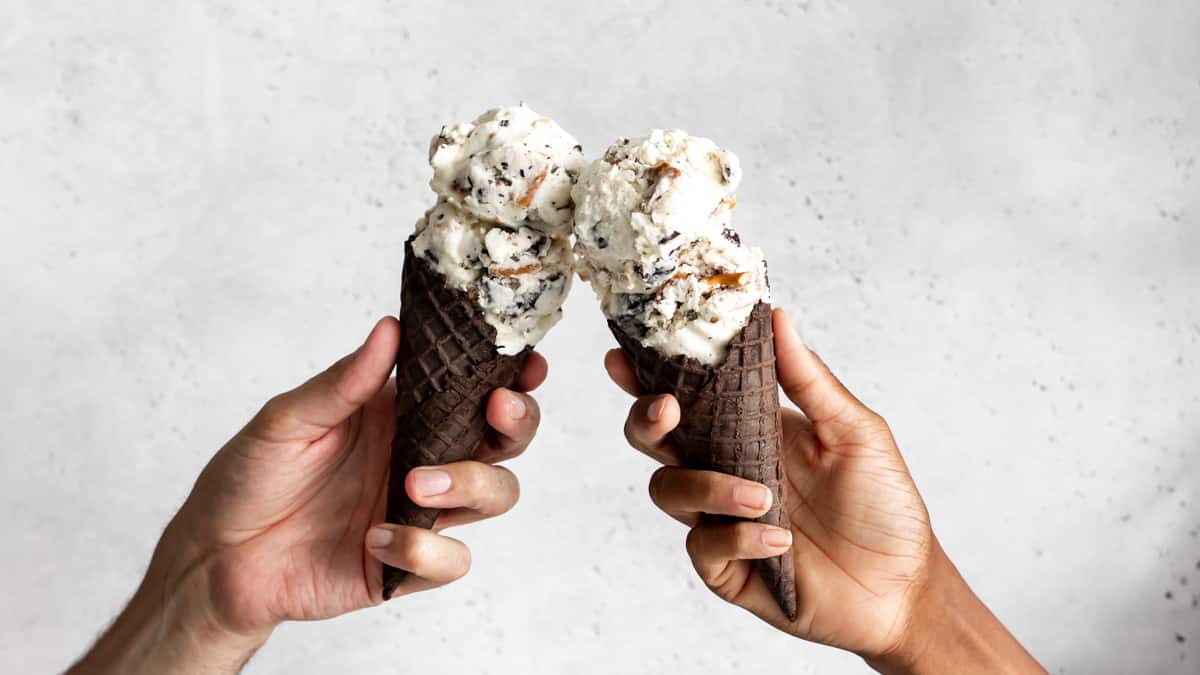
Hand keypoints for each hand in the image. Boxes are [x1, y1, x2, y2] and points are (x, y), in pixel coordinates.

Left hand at [70, 317, 546, 673]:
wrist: (216, 557)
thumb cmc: (248, 478)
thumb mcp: (286, 419)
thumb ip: (343, 382)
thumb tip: (389, 330)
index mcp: (401, 413)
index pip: (473, 388)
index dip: (512, 378)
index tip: (529, 366)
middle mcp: (422, 457)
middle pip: (504, 441)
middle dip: (517, 424)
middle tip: (496, 412)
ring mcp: (420, 512)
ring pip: (495, 495)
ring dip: (471, 484)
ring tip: (415, 485)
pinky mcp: (408, 565)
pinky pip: (451, 560)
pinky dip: (422, 549)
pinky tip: (374, 540)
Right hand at [608, 309, 1044, 673]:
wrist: (905, 585)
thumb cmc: (883, 504)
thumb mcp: (855, 432)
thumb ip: (809, 379)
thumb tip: (777, 318)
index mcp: (748, 429)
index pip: (687, 395)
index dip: (647, 376)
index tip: (624, 356)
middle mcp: (725, 469)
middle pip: (654, 439)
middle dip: (646, 420)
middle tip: (667, 408)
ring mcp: (721, 518)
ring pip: (668, 491)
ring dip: (707, 486)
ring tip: (764, 497)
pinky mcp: (727, 567)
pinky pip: (702, 546)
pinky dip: (738, 537)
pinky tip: (781, 541)